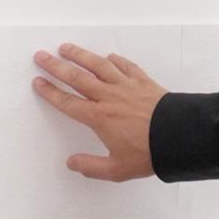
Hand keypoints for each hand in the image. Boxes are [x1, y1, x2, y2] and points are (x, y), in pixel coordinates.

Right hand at [31, 43, 164, 180]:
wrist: (179, 137)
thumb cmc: (149, 154)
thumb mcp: (116, 170)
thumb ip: (91, 167)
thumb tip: (71, 163)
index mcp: (99, 118)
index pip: (68, 102)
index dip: (50, 92)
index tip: (38, 82)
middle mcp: (108, 97)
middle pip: (76, 78)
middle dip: (56, 66)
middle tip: (41, 56)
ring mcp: (126, 86)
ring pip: (98, 66)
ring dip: (80, 55)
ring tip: (66, 48)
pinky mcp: (143, 82)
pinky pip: (126, 66)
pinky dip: (116, 60)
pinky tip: (109, 57)